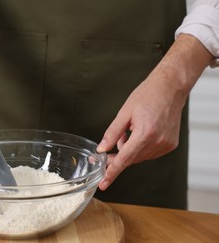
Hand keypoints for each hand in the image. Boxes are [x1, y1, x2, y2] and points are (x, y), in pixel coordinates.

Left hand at [96, 34, 212, 189]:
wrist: (170, 88)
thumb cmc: (147, 95)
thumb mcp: (124, 112)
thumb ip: (112, 133)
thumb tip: (102, 149)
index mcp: (145, 133)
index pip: (124, 159)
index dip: (112, 172)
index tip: (103, 184)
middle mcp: (157, 141)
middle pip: (131, 159)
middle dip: (116, 158)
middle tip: (104, 153)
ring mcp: (166, 144)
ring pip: (139, 157)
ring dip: (129, 150)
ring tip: (127, 133)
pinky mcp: (170, 145)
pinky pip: (149, 153)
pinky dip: (139, 148)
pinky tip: (137, 135)